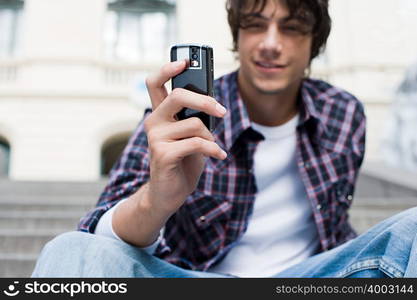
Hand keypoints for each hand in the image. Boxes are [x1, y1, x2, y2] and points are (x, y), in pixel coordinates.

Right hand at [144, 60, 226, 215]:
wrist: (169, 193)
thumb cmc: (182, 162)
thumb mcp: (190, 136)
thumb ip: (194, 118)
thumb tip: (212, 104)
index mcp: (160, 115)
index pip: (155, 83)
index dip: (167, 69)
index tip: (185, 62)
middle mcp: (154, 122)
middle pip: (179, 95)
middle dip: (205, 101)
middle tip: (222, 112)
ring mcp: (156, 138)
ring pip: (194, 123)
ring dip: (210, 136)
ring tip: (212, 148)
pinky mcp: (162, 154)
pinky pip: (197, 143)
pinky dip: (213, 150)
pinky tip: (218, 156)